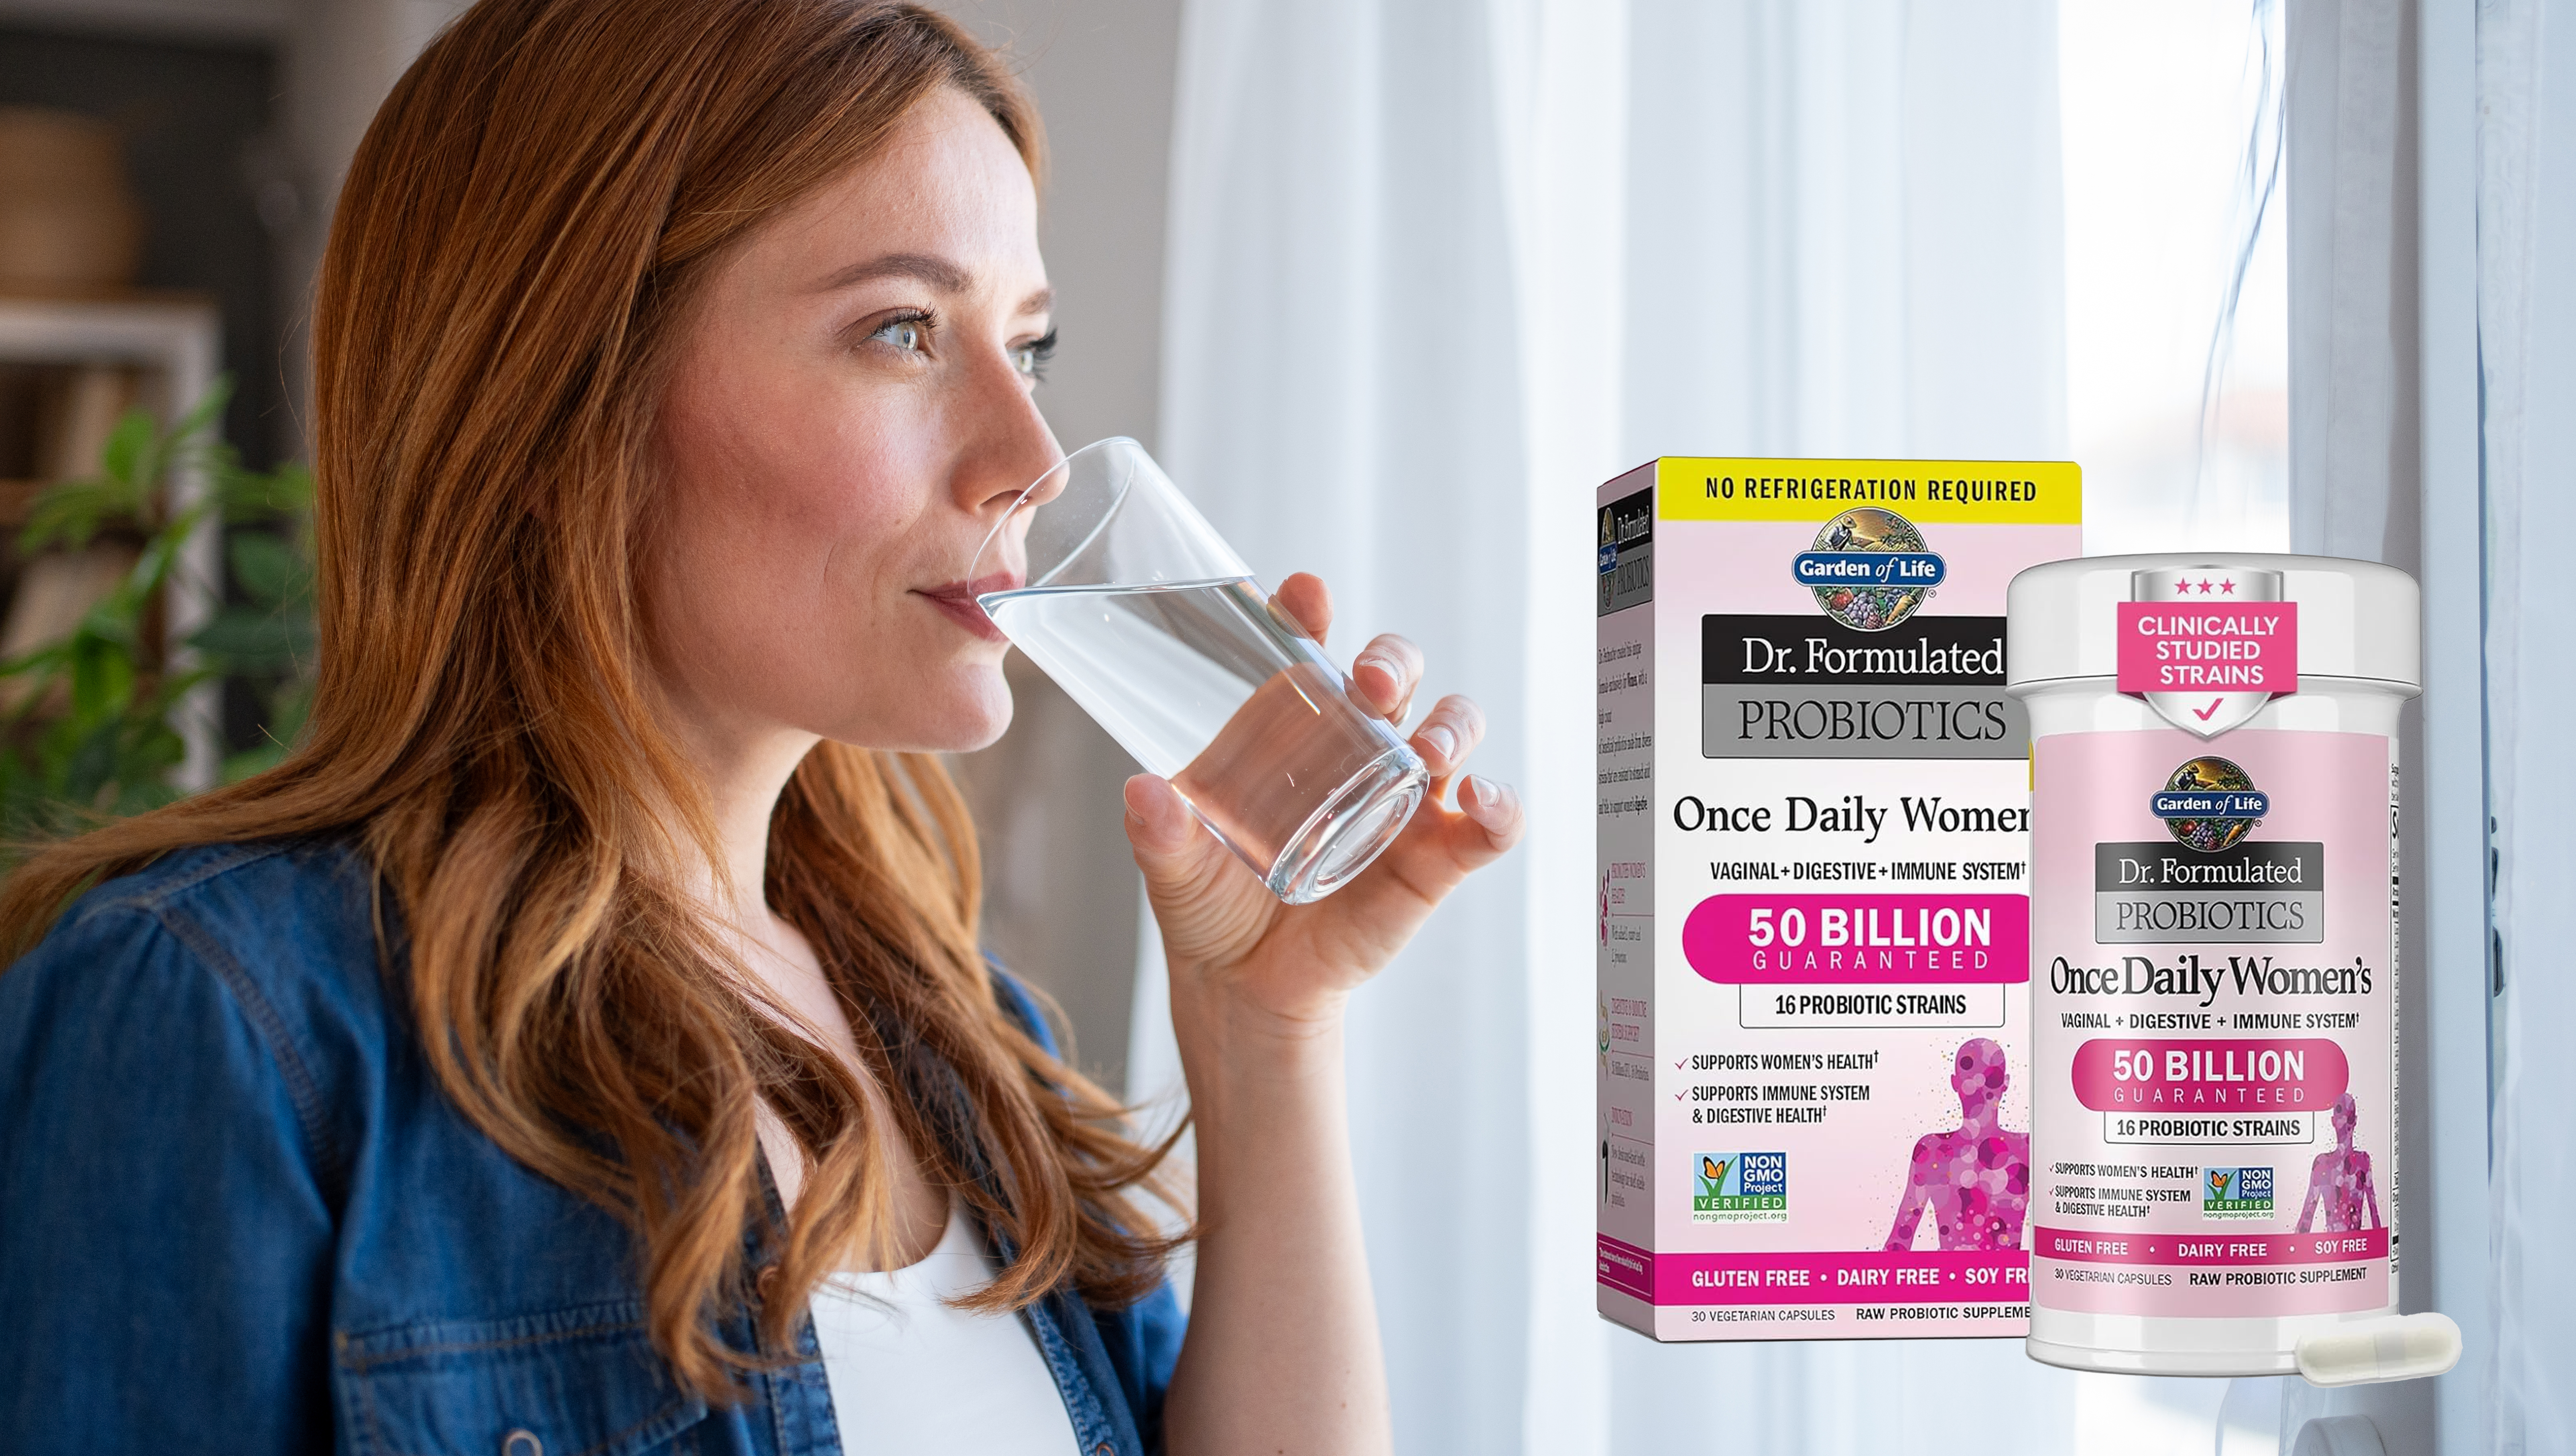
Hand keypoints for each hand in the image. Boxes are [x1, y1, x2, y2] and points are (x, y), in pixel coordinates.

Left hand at [1121, 573, 1522, 1034]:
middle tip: (1371, 682)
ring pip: (1452, 730)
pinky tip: (1481, 801)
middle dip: (1394, 661)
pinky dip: (1498, 806)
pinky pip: (1485, 824)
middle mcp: (1356, 748)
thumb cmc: (1210, 902)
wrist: (1242, 985)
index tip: (1305, 595)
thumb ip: (1159, 832)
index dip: (1311, 613)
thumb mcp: (1174, 865)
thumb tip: (1144, 792)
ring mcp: (1402, 799)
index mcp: (1292, 727)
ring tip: (1433, 747)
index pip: (1311, 648)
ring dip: (1453, 724)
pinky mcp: (1434, 859)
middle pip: (1397, 675)